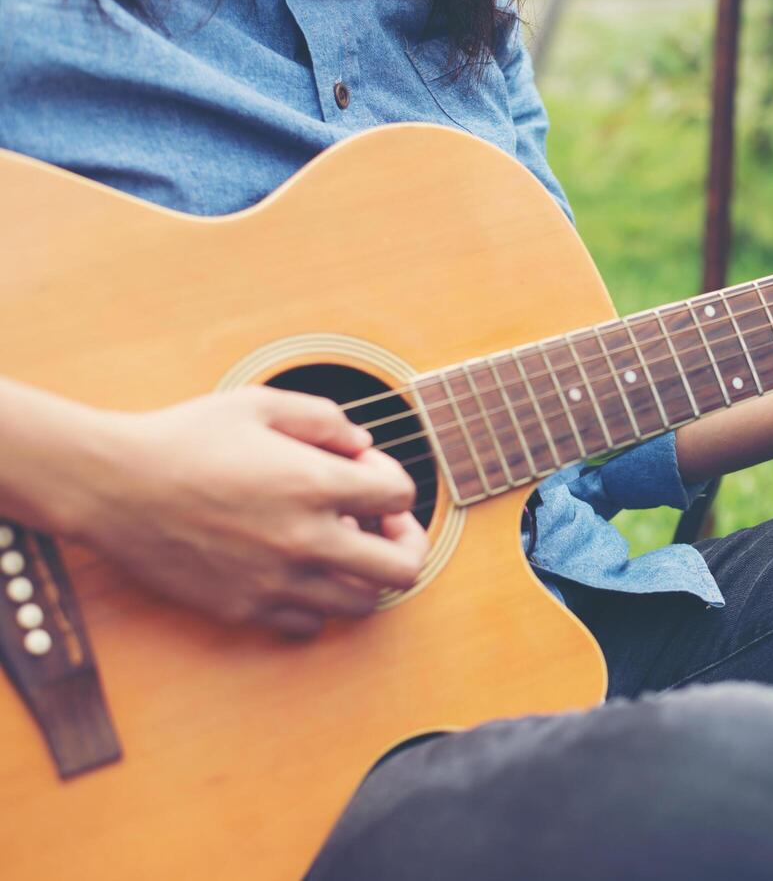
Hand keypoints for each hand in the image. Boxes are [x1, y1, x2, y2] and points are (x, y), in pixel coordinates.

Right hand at [58, 387, 426, 637]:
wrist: (111, 486)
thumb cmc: (184, 437)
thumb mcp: (259, 404)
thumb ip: (324, 419)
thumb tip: (361, 443)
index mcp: (314, 484)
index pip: (401, 495)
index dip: (393, 479)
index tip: (366, 471)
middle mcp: (304, 541)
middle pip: (404, 569)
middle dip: (406, 542)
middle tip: (382, 525)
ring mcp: (276, 582)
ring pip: (362, 604)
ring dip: (364, 575)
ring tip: (340, 546)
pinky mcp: (244, 609)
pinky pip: (309, 624)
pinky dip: (318, 602)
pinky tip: (299, 571)